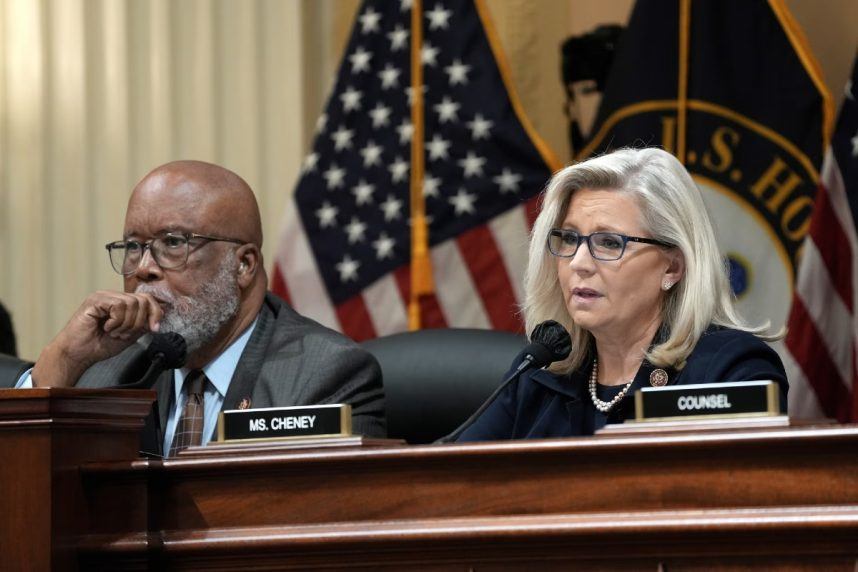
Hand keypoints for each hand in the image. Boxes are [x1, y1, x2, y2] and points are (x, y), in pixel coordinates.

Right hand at [32, 291, 163, 386]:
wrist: (78, 354)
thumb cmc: (99, 346)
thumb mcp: (129, 335)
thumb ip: (142, 325)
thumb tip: (157, 318)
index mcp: (122, 303)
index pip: (147, 299)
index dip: (155, 313)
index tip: (154, 329)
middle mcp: (113, 296)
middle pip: (142, 300)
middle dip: (138, 322)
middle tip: (124, 334)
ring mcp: (104, 296)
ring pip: (132, 303)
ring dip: (126, 323)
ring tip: (113, 332)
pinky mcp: (95, 300)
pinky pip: (118, 306)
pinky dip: (116, 321)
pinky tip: (106, 327)